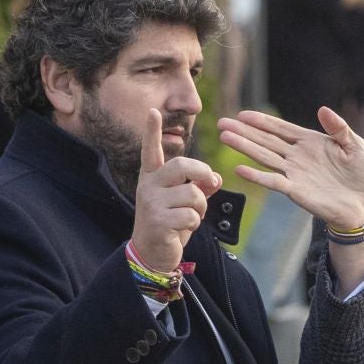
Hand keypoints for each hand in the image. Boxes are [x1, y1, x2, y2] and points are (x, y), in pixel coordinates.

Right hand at [132, 109, 220, 273]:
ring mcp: (151, 203)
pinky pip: (191, 216)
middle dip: (203, 173)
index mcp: (152, 177)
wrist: (151, 253)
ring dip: (201, 208)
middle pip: (182, 166)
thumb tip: (215, 178)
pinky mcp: (158, 221)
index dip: (152, 131)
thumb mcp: (183, 202)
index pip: (151, 150)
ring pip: (193, 194)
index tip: (151, 110)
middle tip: (210, 183)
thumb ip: (199, 186)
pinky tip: (182, 230)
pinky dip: (194, 224)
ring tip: (190, 218)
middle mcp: (148, 186)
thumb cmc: (169, 223)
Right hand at [218, 107, 363, 228]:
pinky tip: (240, 169)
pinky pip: (273, 182)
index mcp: (309, 142)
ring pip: (265, 157)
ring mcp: (294, 173)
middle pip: (266, 140)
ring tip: (225, 137)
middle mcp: (297, 156)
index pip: (281, 128)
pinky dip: (257, 176)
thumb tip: (322, 109)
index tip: (243, 115)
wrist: (363, 204)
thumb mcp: (354, 145)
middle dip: (244, 131)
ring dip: (245, 148)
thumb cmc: (360, 174)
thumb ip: (339, 128)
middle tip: (223, 123)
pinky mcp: (295, 191)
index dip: (262, 121)